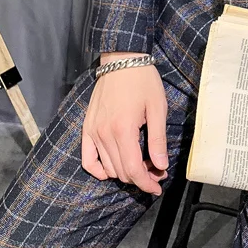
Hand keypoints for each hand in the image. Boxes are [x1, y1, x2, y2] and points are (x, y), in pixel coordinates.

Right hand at [81, 51, 168, 195]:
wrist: (122, 60)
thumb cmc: (143, 81)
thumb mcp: (158, 108)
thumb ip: (158, 140)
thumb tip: (161, 166)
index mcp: (123, 130)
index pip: (133, 170)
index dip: (146, 183)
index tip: (158, 186)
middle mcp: (104, 134)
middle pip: (121, 171)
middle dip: (140, 177)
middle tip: (156, 171)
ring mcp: (93, 131)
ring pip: (107, 167)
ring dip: (124, 173)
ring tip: (141, 165)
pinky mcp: (87, 127)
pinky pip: (87, 159)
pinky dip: (98, 170)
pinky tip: (111, 170)